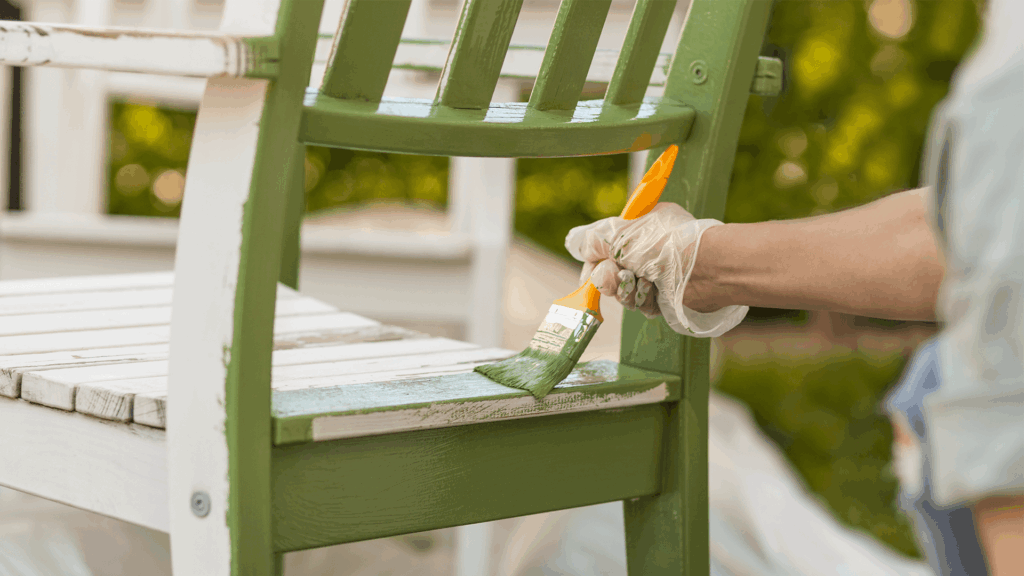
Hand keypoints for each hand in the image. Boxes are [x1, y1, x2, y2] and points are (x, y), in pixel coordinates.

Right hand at [565, 202, 747, 336]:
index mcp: (636, 230)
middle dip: (611, 280)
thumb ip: (593, 240)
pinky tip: (655, 292)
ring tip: (644, 282)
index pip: (603, 249)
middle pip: (610, 276)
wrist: (703, 268)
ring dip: (628, 291)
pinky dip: (644, 301)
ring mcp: (655, 276)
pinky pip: (641, 306)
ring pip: (624, 294)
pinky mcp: (665, 298)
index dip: (594, 264)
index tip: (591, 274)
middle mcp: (644, 252)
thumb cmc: (662, 244)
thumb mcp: (619, 233)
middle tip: (623, 275)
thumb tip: (578, 246)